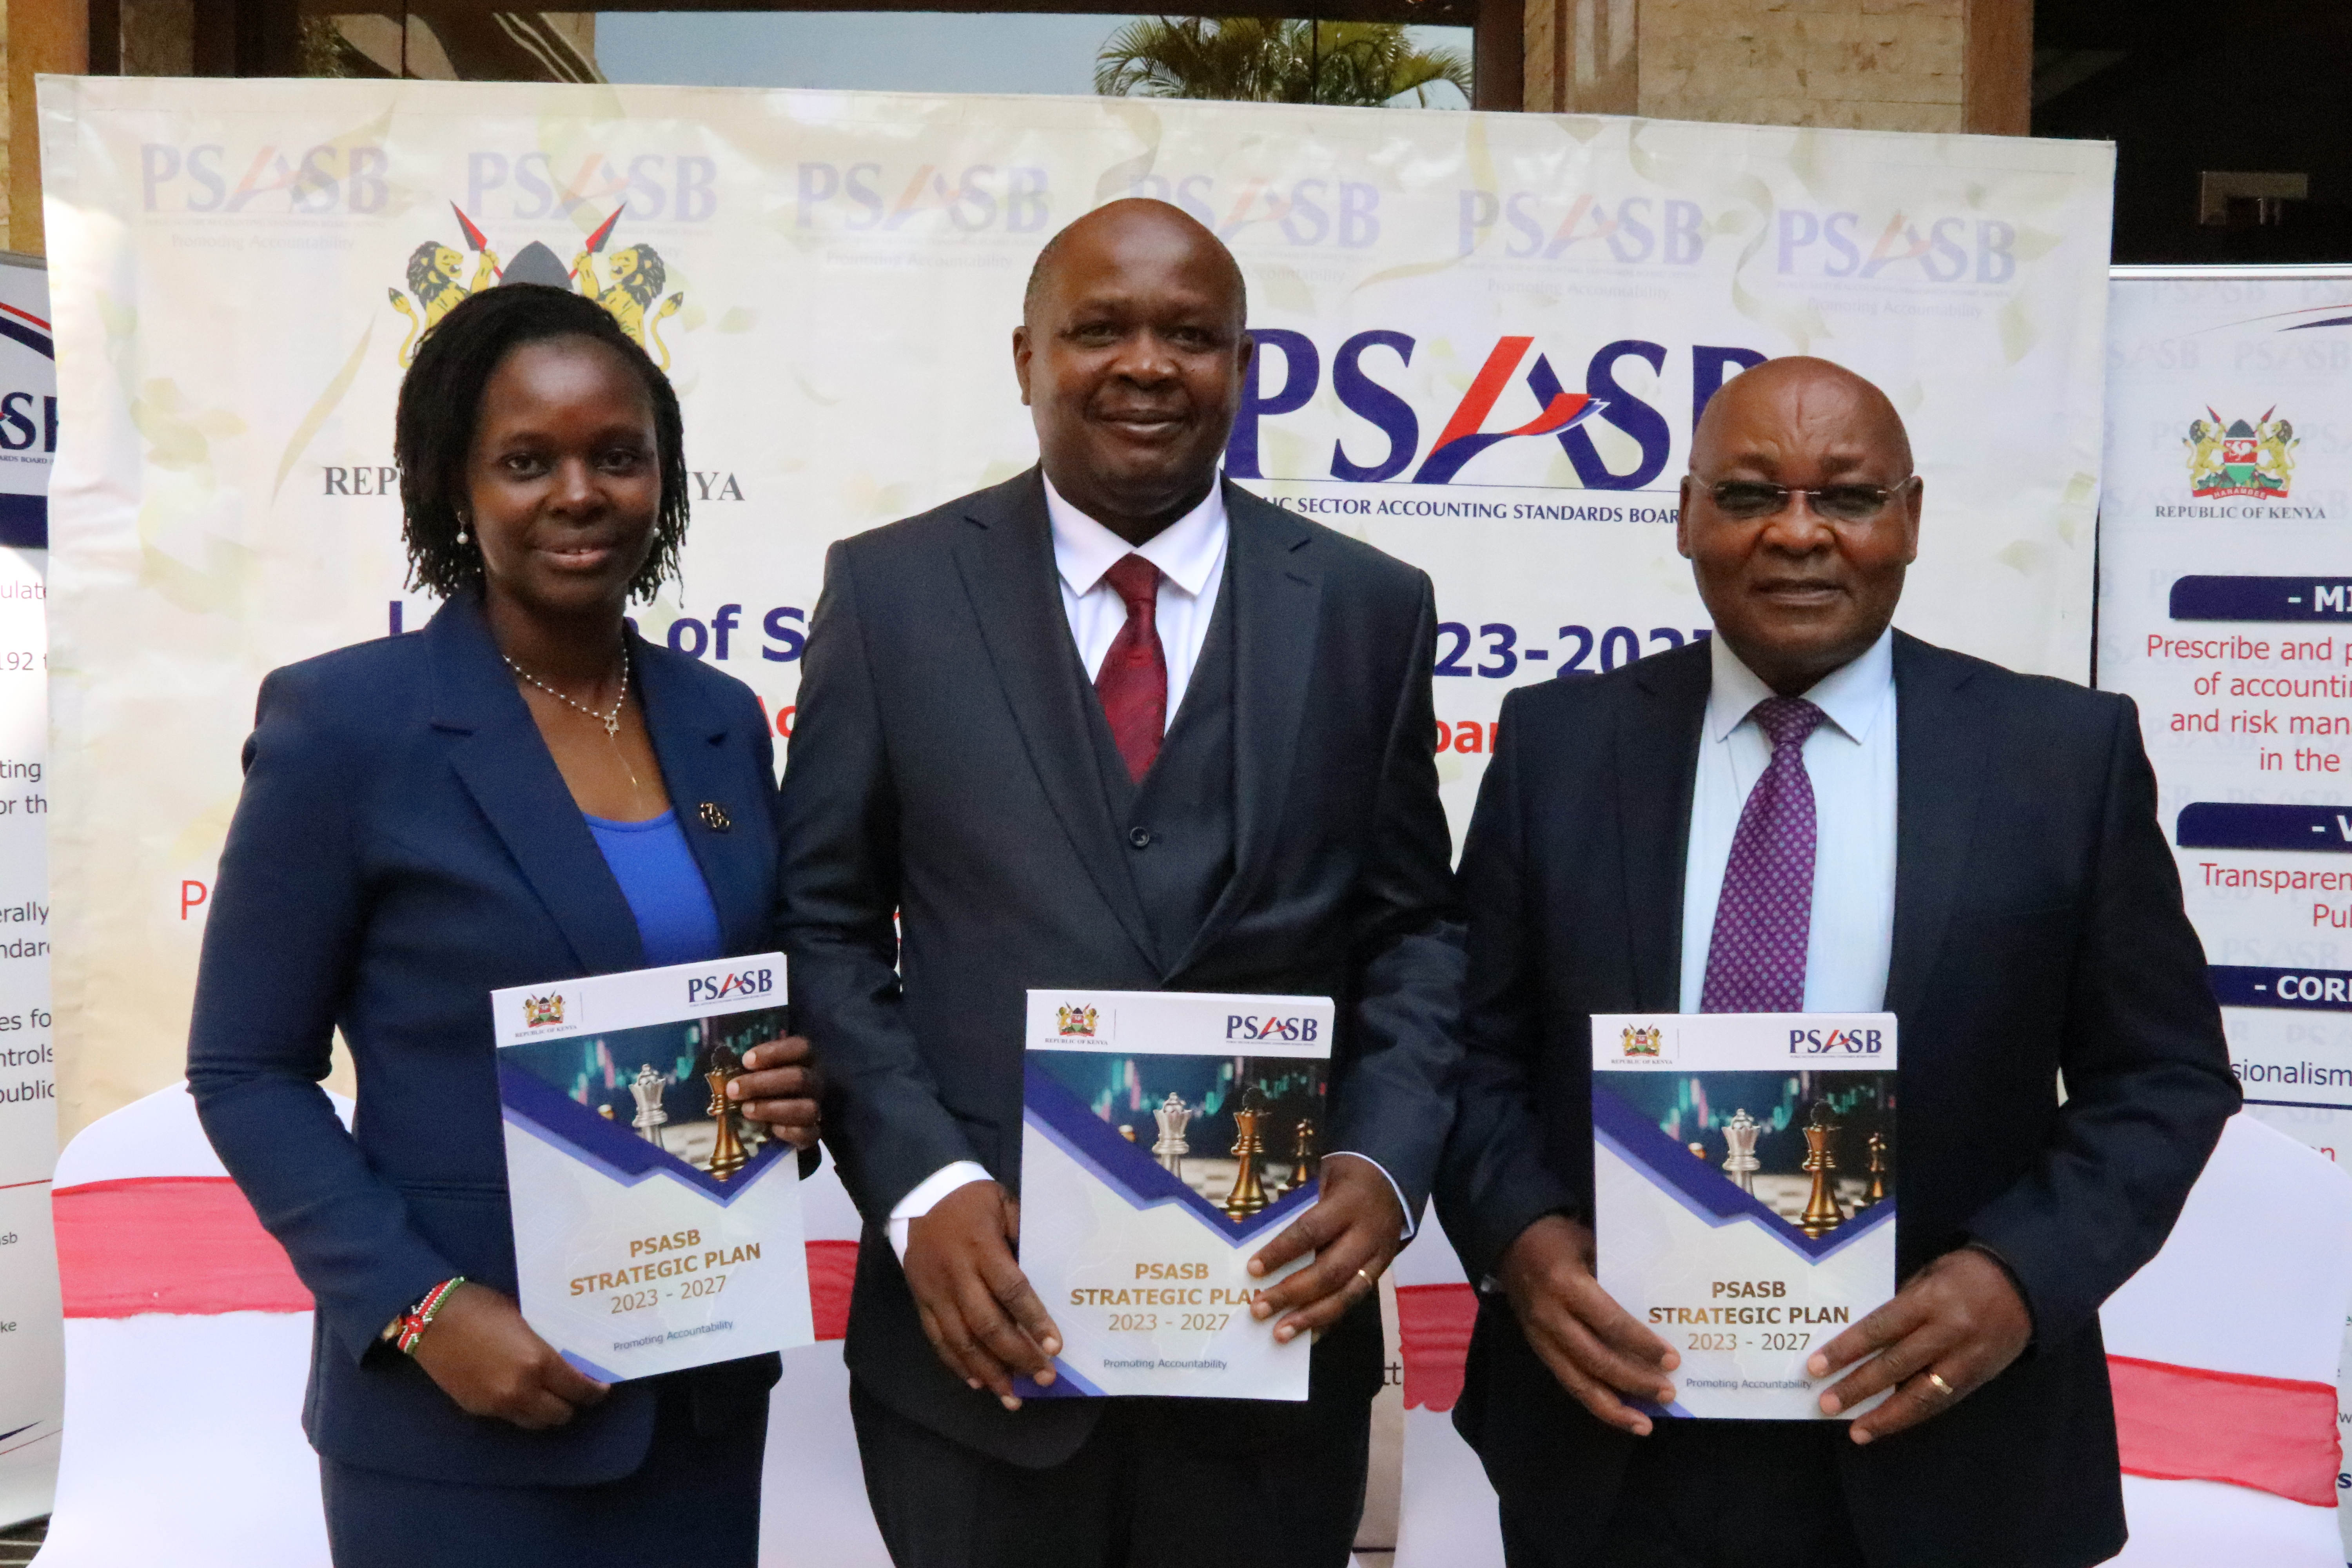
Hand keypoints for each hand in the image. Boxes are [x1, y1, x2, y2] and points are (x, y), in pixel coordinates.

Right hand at [407, 1283, 609, 1429]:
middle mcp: (521, 1391)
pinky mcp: (478, 1410)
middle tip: (578, 1390)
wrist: (431, 1320)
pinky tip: (525, 1394)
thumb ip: (548, 1344)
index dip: (595, 1391)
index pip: (580, 1390)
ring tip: (554, 1396)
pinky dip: (524, 1410)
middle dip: (574, 1404)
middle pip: (561, 1414)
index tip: (601, 1385)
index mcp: (538, 1363)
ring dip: (549, 1412)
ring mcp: (498, 1405)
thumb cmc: (482, 1308)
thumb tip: (570, 1358)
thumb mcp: (526, 1320)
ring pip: (536, 1423)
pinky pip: (512, 1418)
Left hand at [726, 1035, 822, 1149]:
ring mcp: (817, 1107)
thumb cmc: (766, 1084)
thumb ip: (750, 1064)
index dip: (774, 1052)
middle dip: (762, 1084)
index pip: (800, 1047)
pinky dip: (790, 1132)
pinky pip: (809, 1134)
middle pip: (799, 1078)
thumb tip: (724, 1060)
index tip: (746, 1060)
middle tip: (733, 1089)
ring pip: (807, 1108)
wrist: (783, 1115)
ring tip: (746, 1110)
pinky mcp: (813, 1132)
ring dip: (772, 1109)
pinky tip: (771, 1129)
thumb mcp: (760, 1069)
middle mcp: (815, 1081)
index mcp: (806, 1059)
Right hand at [902, 1180, 1061, 1409]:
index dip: (1034, 1320)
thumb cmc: (971, 1199)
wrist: (917, 1191)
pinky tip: (976, 1381)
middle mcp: (957, 1275)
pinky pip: (937, 1339)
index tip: (1055, 1347)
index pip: (1012, 1290)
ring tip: (1012, 1397)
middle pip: (987, 1324)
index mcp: (981, 1248)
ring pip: (960, 1340)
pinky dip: (956, 1363)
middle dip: (1016, 1355)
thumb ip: (1024, 1234)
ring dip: (988, 1371)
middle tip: (1043, 1377)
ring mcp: (935, 1291)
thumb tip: (1051, 1269)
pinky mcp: (920, 1300)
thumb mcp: (1004, 1203)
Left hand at [1245, 1155, 1406, 1342]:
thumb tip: (1257, 1234)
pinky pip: (1354, 1301)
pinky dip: (1329, 1319)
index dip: (1281, 1252)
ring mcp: (1378, 1258)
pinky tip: (1306, 1334)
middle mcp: (1367, 1235)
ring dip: (1310, 1317)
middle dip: (1292, 1293)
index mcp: (1350, 1204)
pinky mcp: (1380, 1273)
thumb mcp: (1324, 1178)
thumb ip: (1300, 1205)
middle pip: (1329, 1271)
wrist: (1394, 1182)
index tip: (1253, 1269)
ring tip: (1279, 1334)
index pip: (1311, 1231)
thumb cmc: (1347, 1179)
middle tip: (1258, 1308)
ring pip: (1345, 1295)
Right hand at [1494, 1214, 1678, 1436]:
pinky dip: (1595, 1401)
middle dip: (1634, 1380)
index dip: (1641, 1344)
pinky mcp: (1538, 1349)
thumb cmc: (1558, 1237)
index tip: (1671, 1359)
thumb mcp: (1590, 1242)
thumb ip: (1618, 1270)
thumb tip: (1661, 1298)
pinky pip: (1567, 1381)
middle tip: (1668, 1391)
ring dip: (1614, 1407)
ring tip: (1645, 1424)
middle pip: (1596, 1359)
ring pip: (1577, 1382)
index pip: (1609, 1322)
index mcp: (1565, 1285)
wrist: (1509, 1242)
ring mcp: (1540, 1337)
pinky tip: (1620, 1414)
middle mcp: (1550, 1316)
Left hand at [1809, 1246, 2031, 1442]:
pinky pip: (1943, 1401)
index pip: (1880, 1327)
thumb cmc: (1966, 1273)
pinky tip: (1890, 1424)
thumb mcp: (1929, 1275)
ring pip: (1922, 1394)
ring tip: (1857, 1431)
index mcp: (1930, 1299)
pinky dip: (1914, 1415)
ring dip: (1886, 1416)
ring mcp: (1967, 1358)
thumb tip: (1865, 1334)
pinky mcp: (1980, 1378)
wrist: (2026, 1283)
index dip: (1847, 1349)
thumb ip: (1901, 1303)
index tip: (1817, 1366)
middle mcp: (1948, 1332)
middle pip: (1896, 1365)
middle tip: (1826, 1403)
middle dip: (1858, 1387)